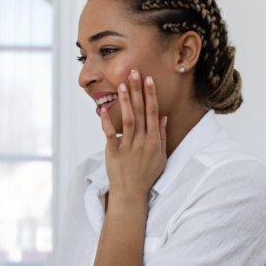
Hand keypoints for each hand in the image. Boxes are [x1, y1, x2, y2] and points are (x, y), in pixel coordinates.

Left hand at [100, 70, 166, 201]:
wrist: (131, 192)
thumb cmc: (147, 175)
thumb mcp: (160, 156)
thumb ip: (160, 136)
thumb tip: (162, 117)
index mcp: (153, 141)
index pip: (153, 113)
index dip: (150, 95)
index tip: (148, 79)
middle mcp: (142, 141)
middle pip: (140, 111)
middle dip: (137, 91)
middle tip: (134, 73)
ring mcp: (128, 146)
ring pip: (127, 119)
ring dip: (125, 101)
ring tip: (122, 84)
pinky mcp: (114, 152)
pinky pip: (110, 134)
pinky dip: (106, 122)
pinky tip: (103, 109)